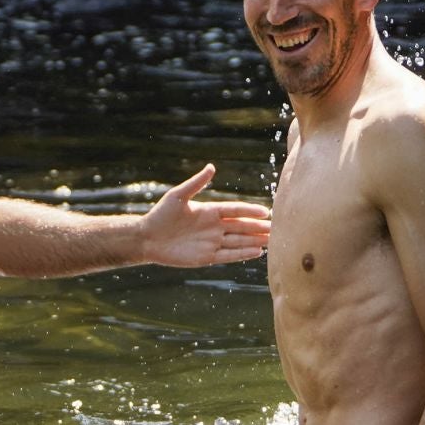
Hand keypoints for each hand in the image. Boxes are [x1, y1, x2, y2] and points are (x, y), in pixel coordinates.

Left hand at [139, 164, 271, 267]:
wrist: (147, 238)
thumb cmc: (160, 215)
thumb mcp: (178, 196)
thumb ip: (196, 183)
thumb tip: (211, 167)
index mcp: (209, 211)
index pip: (235, 210)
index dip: (250, 210)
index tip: (266, 211)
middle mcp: (213, 227)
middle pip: (241, 227)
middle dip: (258, 227)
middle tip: (277, 228)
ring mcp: (211, 242)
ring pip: (238, 241)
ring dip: (255, 241)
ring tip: (273, 241)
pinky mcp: (206, 257)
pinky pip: (228, 255)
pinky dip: (242, 254)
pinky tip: (256, 252)